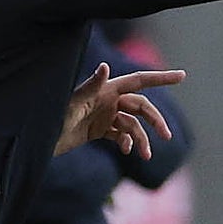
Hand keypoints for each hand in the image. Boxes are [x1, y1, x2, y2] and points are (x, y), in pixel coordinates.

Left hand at [55, 63, 186, 156]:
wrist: (40, 141)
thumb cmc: (54, 118)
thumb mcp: (73, 104)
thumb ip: (90, 86)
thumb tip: (105, 66)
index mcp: (107, 89)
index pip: (140, 81)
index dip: (161, 78)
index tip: (182, 76)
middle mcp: (109, 100)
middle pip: (142, 107)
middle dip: (155, 121)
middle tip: (167, 137)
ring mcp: (105, 115)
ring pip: (134, 125)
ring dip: (142, 139)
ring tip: (146, 156)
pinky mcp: (100, 129)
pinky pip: (122, 135)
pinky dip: (128, 143)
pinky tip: (126, 152)